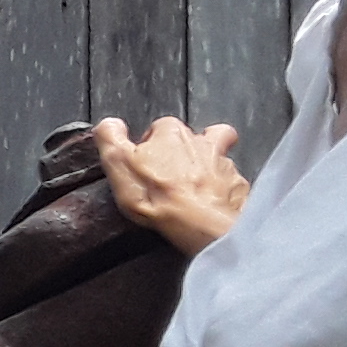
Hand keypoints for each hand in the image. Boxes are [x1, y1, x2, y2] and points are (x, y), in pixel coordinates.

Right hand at [94, 115, 247, 255]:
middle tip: (174, 171)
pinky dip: (223, 192)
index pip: (161, 126)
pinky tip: (210, 205)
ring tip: (193, 190)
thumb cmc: (156, 195)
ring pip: (218, 158)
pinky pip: (231, 184)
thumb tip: (109, 124)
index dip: (152, 142)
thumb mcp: (117, 163)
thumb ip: (110, 137)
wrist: (196, 223)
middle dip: (188, 149)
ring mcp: (224, 164)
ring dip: (208, 170)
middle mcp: (202, 143)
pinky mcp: (238, 186)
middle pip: (198, 136)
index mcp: (171, 133)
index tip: (145, 161)